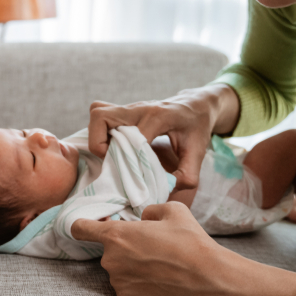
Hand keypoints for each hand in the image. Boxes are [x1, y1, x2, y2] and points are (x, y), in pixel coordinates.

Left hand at [70, 202, 225, 295]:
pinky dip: (138, 284)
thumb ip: (150, 210)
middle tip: (150, 249)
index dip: (82, 226)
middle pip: (109, 251)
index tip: (85, 228)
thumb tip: (144, 218)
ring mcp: (117, 281)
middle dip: (125, 248)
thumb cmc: (189, 241)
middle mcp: (110, 259)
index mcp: (116, 235)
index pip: (80, 228)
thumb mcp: (172, 210)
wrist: (206, 277)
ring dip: (132, 267)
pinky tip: (158, 281)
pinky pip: (127, 286)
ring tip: (159, 266)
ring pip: (119, 269)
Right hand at [88, 85, 236, 189]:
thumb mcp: (198, 152)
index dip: (131, 159)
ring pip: (98, 114)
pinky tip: (112, 145)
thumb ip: (186, 175)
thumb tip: (164, 190)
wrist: (196, 105)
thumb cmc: (197, 127)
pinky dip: (99, 131)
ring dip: (97, 136)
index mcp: (159, 117)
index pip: (133, 136)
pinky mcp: (123, 110)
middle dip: (101, 145)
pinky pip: (100, 114)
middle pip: (102, 118)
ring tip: (111, 154)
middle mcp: (139, 108)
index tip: (137, 176)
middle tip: (114, 162)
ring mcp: (129, 107)